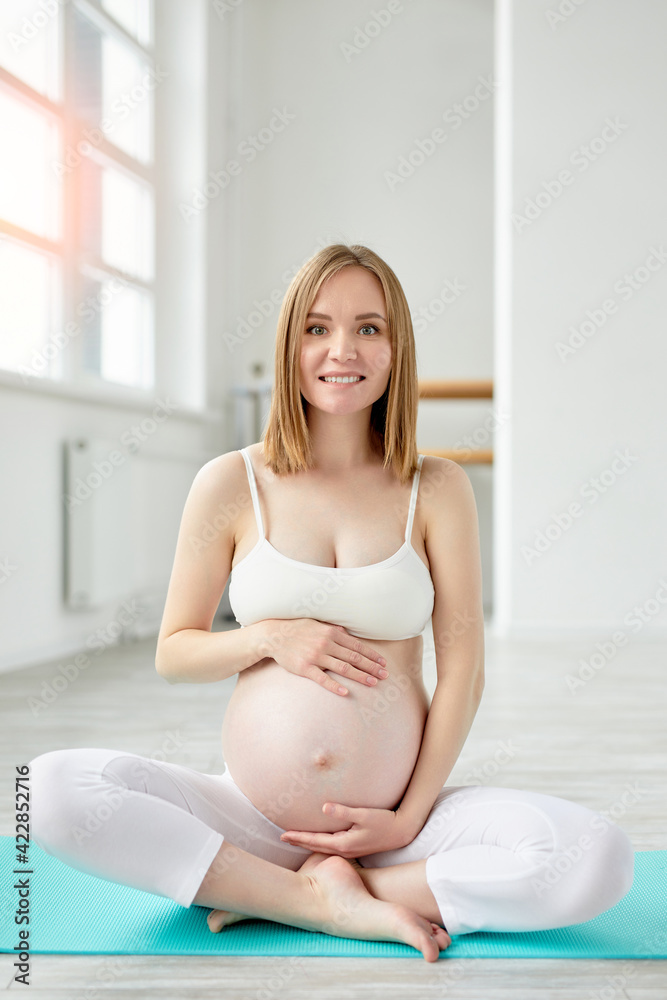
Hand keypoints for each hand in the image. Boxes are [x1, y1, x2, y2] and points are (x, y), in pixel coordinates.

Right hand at [259, 619, 388, 696]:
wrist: (274, 636)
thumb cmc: (297, 629)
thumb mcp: (317, 624)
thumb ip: (333, 630)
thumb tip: (347, 633)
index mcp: (331, 633)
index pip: (357, 645)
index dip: (372, 655)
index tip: (383, 663)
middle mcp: (326, 644)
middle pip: (354, 657)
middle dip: (372, 667)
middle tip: (385, 675)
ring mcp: (316, 656)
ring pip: (343, 667)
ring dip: (360, 676)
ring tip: (373, 683)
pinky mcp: (305, 668)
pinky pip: (323, 679)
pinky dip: (335, 686)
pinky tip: (346, 692)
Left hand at [279, 803, 415, 857]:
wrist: (402, 832)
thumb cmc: (384, 821)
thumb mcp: (364, 815)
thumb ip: (343, 812)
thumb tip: (323, 808)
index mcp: (343, 843)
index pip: (314, 841)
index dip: (298, 837)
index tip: (283, 835)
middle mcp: (344, 850)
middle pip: (315, 847)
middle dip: (299, 842)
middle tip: (282, 838)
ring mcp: (350, 850)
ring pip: (322, 848)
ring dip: (308, 844)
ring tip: (296, 839)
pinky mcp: (355, 847)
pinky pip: (331, 847)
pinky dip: (320, 844)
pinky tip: (318, 841)